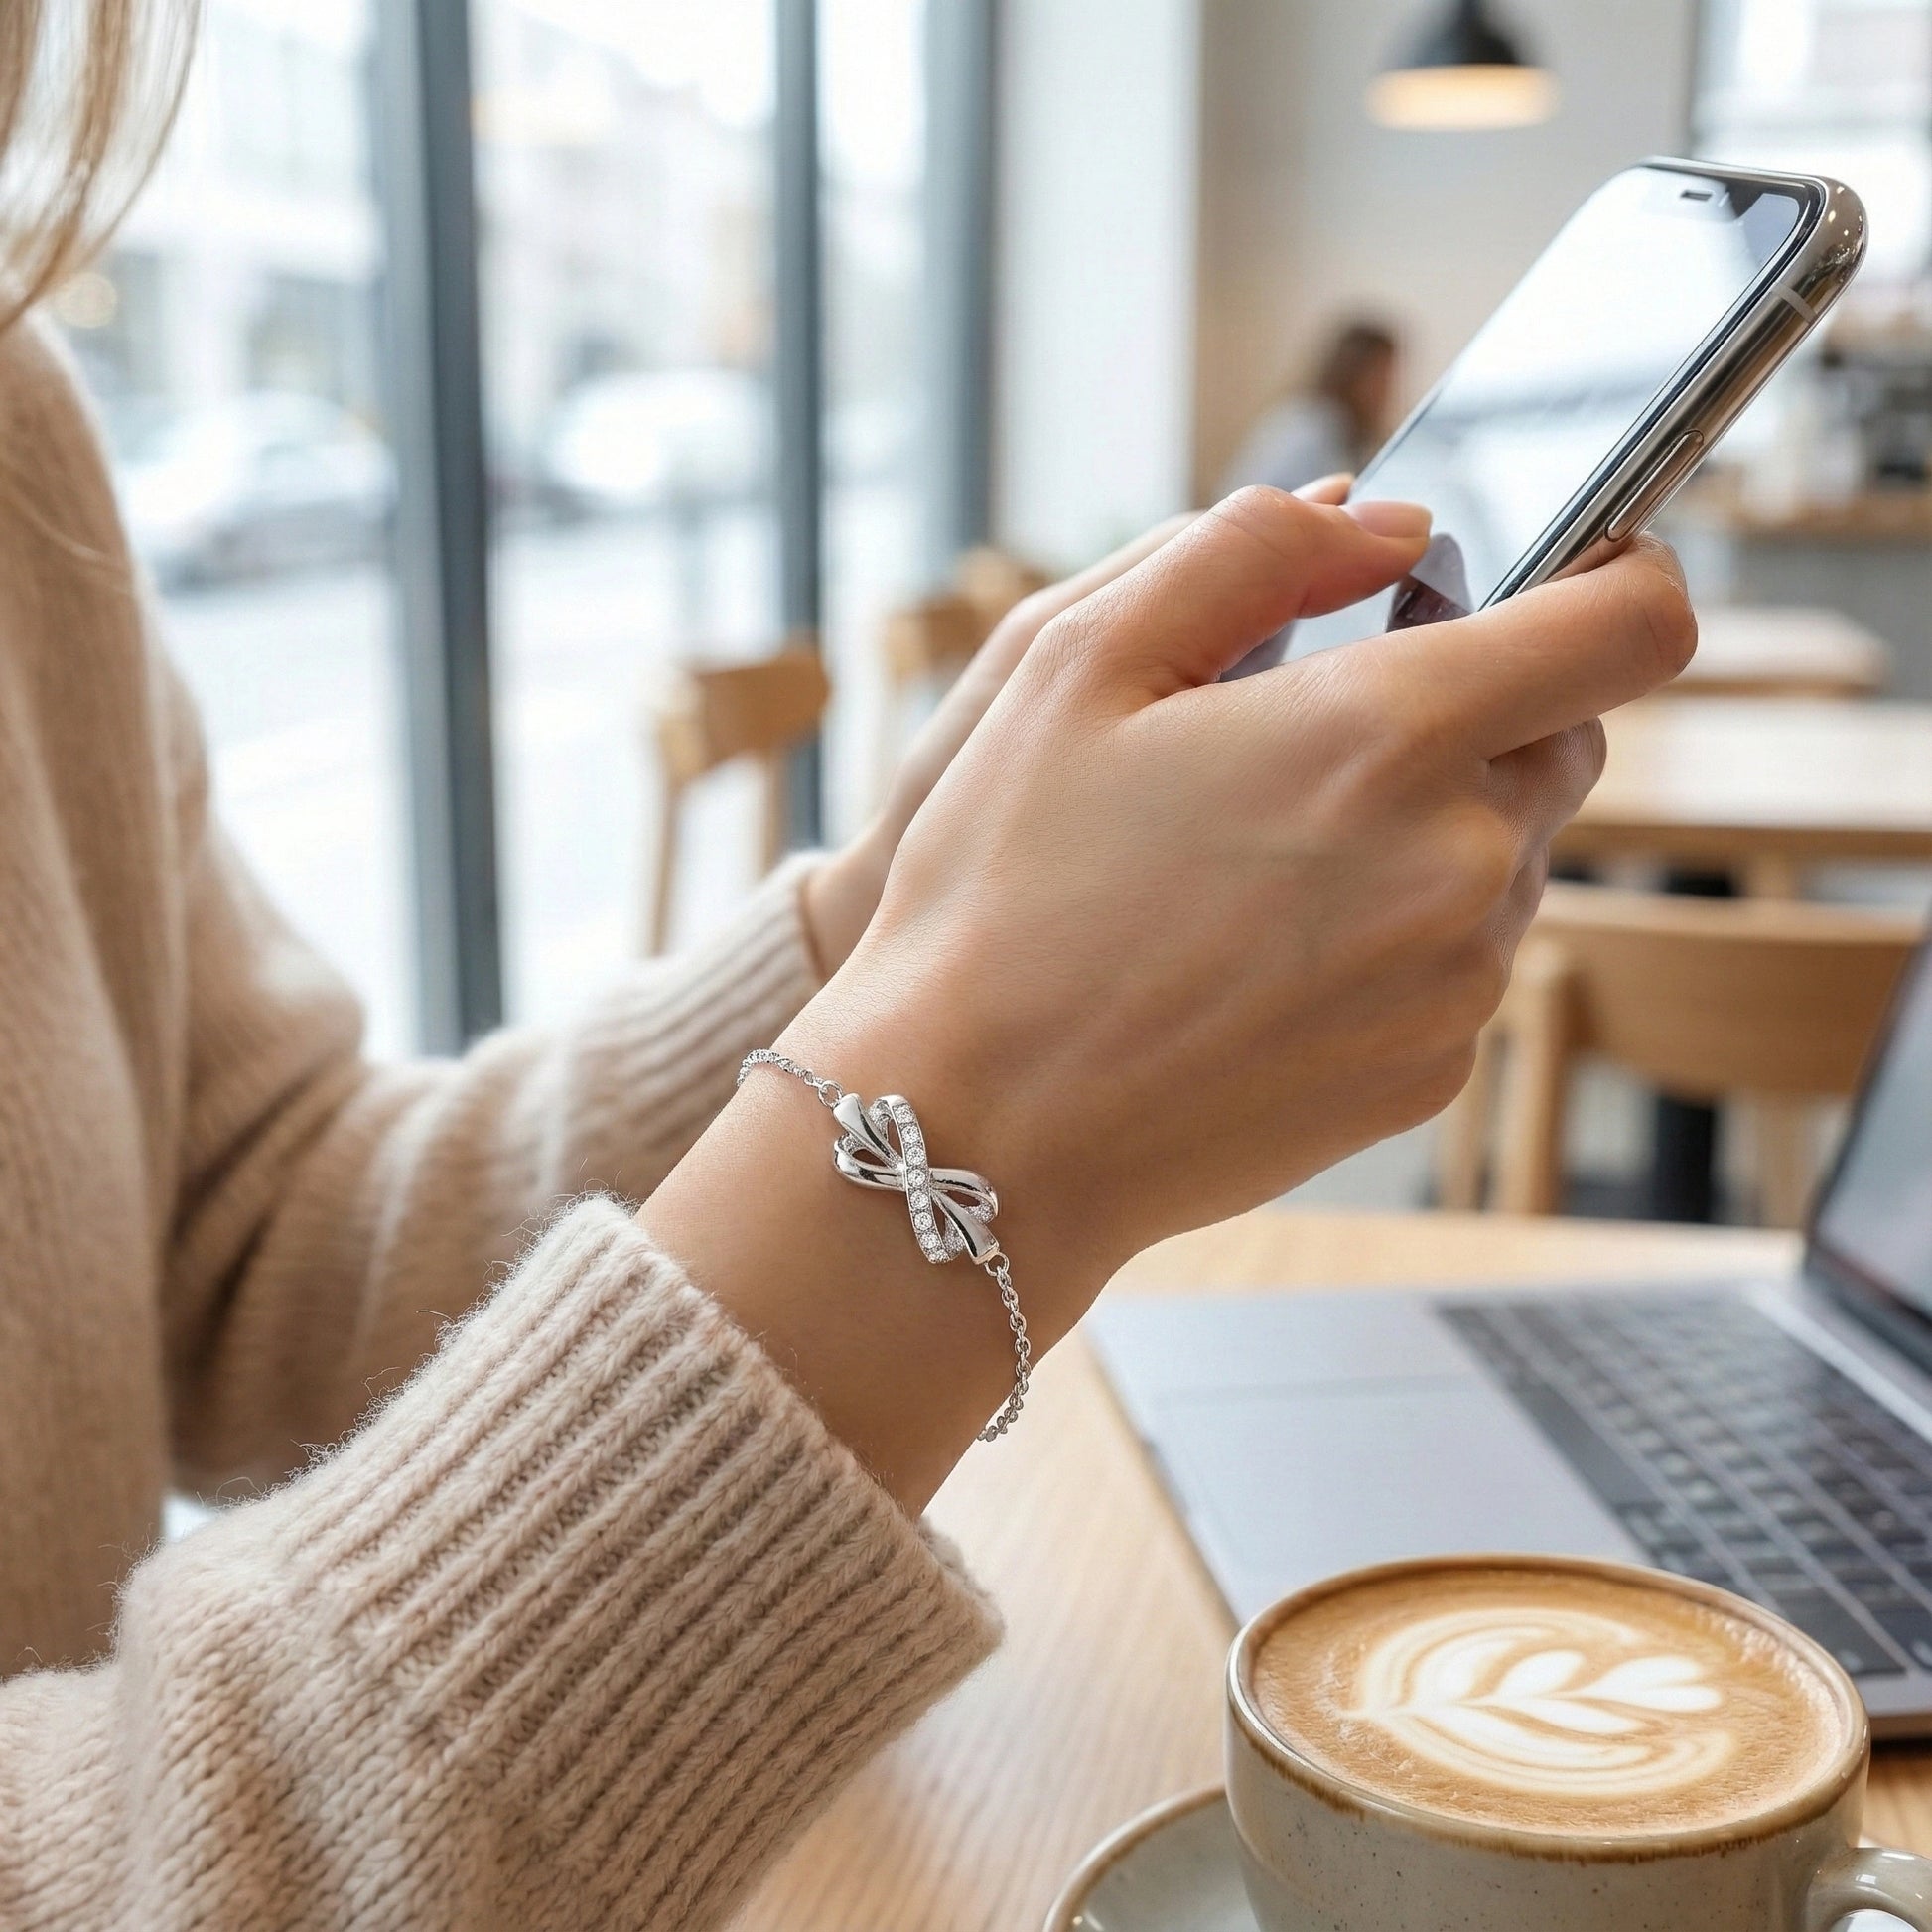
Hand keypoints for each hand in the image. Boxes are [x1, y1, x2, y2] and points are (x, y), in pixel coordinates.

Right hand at [787, 491, 1693, 1325]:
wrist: (980, 1134)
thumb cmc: (1004, 897)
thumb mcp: (1075, 662)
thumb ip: (1255, 547)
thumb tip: (1390, 523)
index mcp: (1384, 735)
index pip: (1631, 622)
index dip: (1614, 574)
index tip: (1558, 575)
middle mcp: (1457, 862)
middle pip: (1565, 734)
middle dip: (1476, 706)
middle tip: (1319, 732)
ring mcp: (1456, 982)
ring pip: (1507, 850)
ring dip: (1427, 823)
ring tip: (1261, 861)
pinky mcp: (1432, 1071)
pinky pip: (1463, 958)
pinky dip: (1399, 930)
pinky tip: (1265, 954)